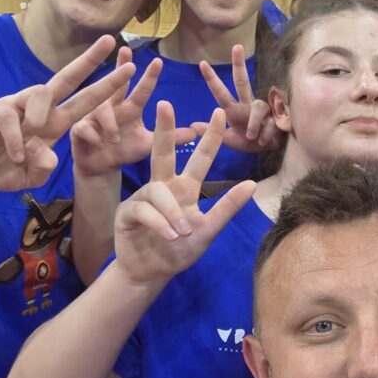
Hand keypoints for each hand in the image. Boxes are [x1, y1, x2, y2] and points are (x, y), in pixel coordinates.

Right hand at [0, 34, 134, 190]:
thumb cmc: (1, 169)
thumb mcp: (30, 175)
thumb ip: (44, 168)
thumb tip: (49, 155)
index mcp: (53, 122)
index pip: (85, 100)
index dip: (106, 86)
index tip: (130, 68)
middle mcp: (37, 109)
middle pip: (66, 78)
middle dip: (90, 60)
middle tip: (111, 40)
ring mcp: (14, 105)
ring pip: (39, 92)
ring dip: (42, 115)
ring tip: (35, 134)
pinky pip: (10, 117)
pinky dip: (15, 139)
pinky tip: (14, 155)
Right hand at [71, 48, 195, 176]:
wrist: (101, 166)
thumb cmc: (124, 150)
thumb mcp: (149, 144)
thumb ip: (170, 137)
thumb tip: (196, 133)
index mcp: (130, 109)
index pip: (142, 90)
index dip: (149, 77)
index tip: (158, 61)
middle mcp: (113, 107)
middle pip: (116, 84)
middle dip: (120, 68)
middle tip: (126, 50)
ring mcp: (94, 116)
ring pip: (101, 110)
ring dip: (109, 122)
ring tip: (115, 137)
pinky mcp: (80, 130)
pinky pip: (84, 127)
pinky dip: (92, 134)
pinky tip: (97, 142)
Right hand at [114, 101, 254, 286]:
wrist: (151, 273)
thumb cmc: (179, 250)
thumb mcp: (208, 229)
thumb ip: (227, 207)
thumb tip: (251, 183)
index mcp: (184, 188)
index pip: (199, 157)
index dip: (210, 137)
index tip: (219, 113)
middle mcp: (163, 187)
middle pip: (163, 153)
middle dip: (164, 129)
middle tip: (165, 104)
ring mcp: (142, 198)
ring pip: (157, 191)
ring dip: (172, 212)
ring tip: (182, 232)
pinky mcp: (127, 212)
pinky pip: (144, 210)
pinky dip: (159, 223)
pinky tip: (170, 235)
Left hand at [200, 46, 280, 152]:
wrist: (270, 152)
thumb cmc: (250, 142)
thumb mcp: (230, 140)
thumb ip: (213, 133)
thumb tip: (192, 125)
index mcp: (234, 110)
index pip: (221, 92)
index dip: (212, 79)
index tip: (202, 63)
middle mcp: (247, 105)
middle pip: (242, 81)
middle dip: (238, 64)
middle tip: (236, 46)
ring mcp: (264, 109)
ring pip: (258, 107)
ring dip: (253, 123)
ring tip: (251, 137)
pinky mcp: (277, 116)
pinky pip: (270, 122)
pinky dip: (266, 134)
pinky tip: (264, 141)